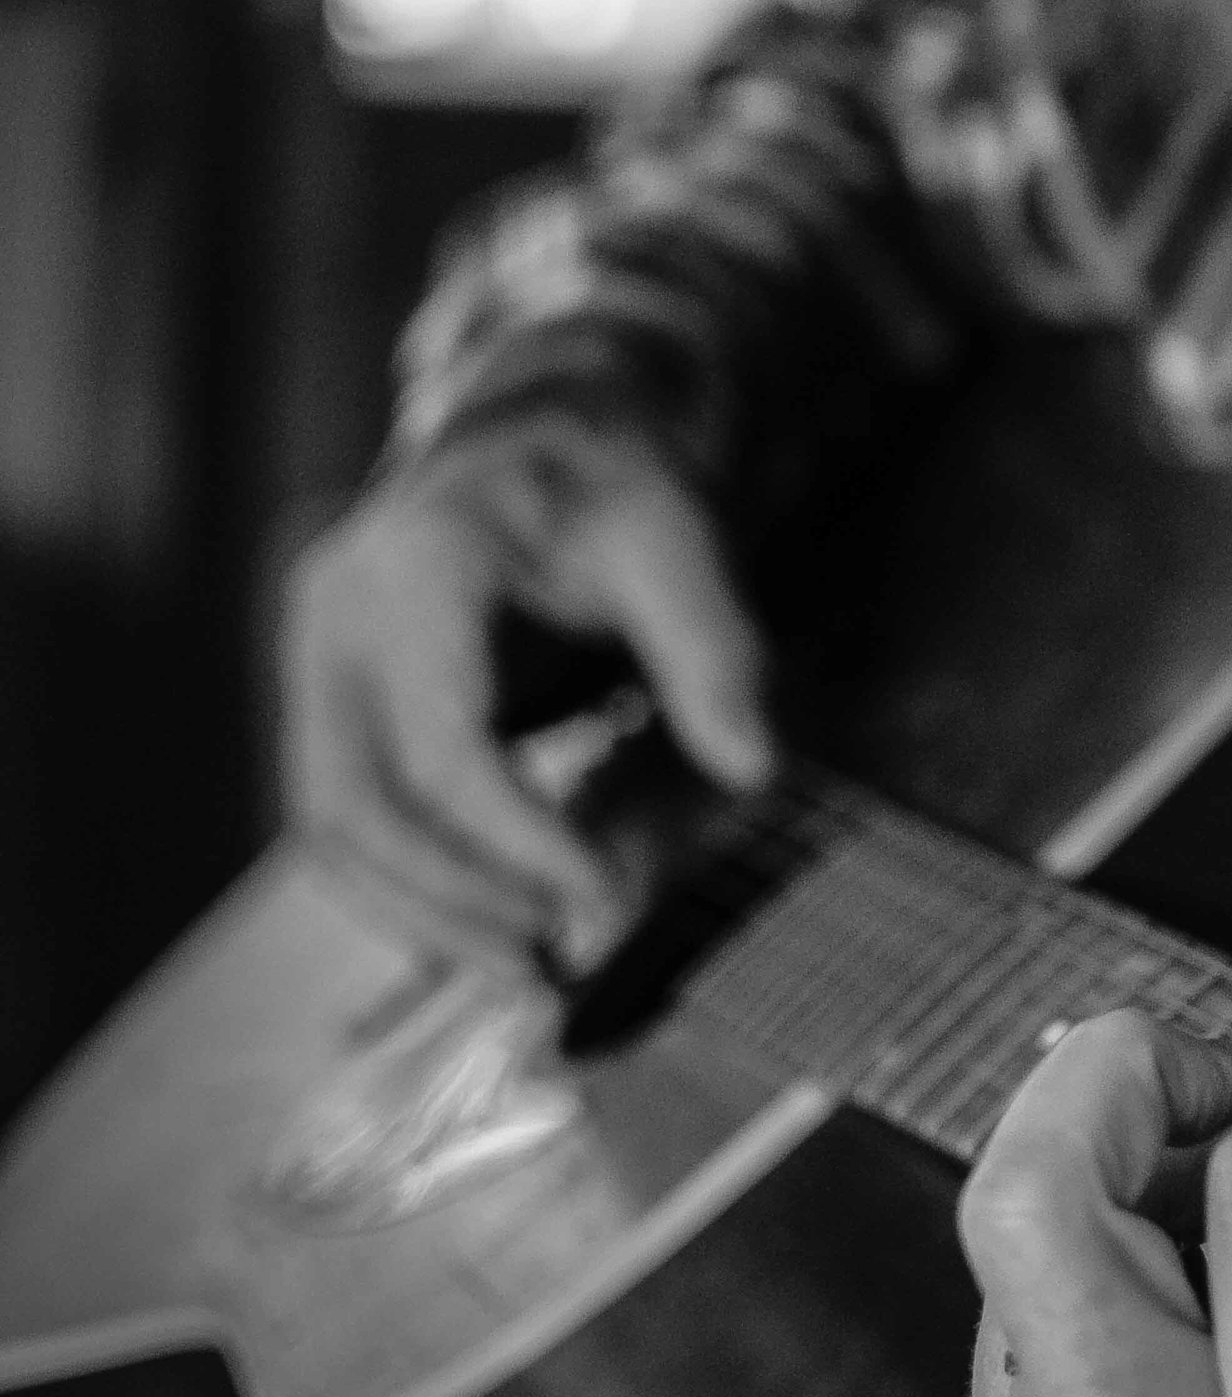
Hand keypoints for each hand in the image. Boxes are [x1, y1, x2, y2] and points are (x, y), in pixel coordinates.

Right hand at [282, 407, 772, 971]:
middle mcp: (336, 610)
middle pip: (356, 805)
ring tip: (529, 967)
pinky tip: (493, 922)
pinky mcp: (324, 696)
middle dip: (456, 902)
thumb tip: (755, 769)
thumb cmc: (617, 483)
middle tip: (559, 962)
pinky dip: (408, 881)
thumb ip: (714, 653)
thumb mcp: (682, 546)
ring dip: (422, 913)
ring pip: (330, 828)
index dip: (522, 841)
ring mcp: (312, 654)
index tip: (605, 900)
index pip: (445, 745)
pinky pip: (342, 814)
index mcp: (419, 563)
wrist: (552, 429)